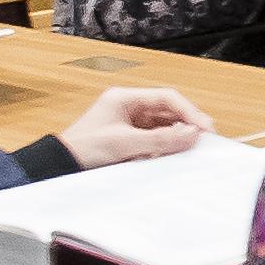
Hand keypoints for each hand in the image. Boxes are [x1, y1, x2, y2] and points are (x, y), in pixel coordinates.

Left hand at [57, 83, 213, 166]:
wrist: (59, 166)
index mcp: (125, 98)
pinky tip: (174, 153)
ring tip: (191, 148)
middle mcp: (129, 106)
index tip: (204, 127)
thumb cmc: (84, 149)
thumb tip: (192, 134)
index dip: (189, 111)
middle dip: (186, 123)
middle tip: (205, 138)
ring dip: (177, 136)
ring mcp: (129, 122)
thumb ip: (160, 139)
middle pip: (167, 111)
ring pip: (163, 125)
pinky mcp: (128, 138)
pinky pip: (155, 138)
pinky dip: (166, 145)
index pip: (167, 98)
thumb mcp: (125, 144)